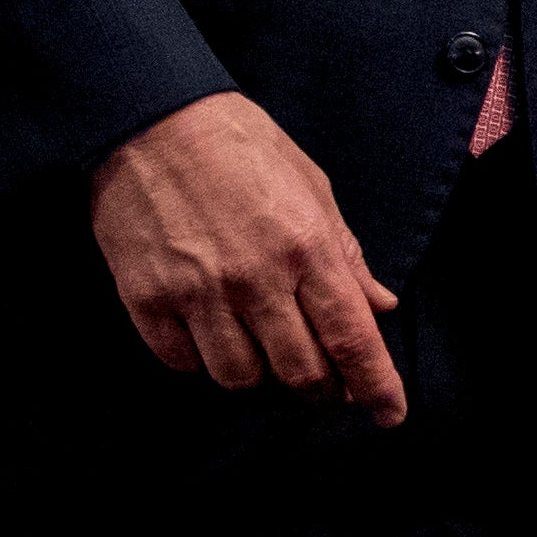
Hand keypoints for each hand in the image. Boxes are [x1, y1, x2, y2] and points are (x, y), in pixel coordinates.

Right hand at [88, 93, 403, 422]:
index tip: (389, 415)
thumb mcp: (312, 188)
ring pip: (240, 378)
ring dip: (259, 376)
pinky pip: (184, 363)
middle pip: (300, 372)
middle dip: (320, 389)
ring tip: (261, 349)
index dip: (376, 385)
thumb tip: (381, 305)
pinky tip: (210, 334)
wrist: (151, 120)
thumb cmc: (241, 147)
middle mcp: (255, 278)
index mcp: (306, 246)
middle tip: (322, 381)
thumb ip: (346, 254)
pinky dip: (202, 362)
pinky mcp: (147, 299)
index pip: (352, 336)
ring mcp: (198, 292)